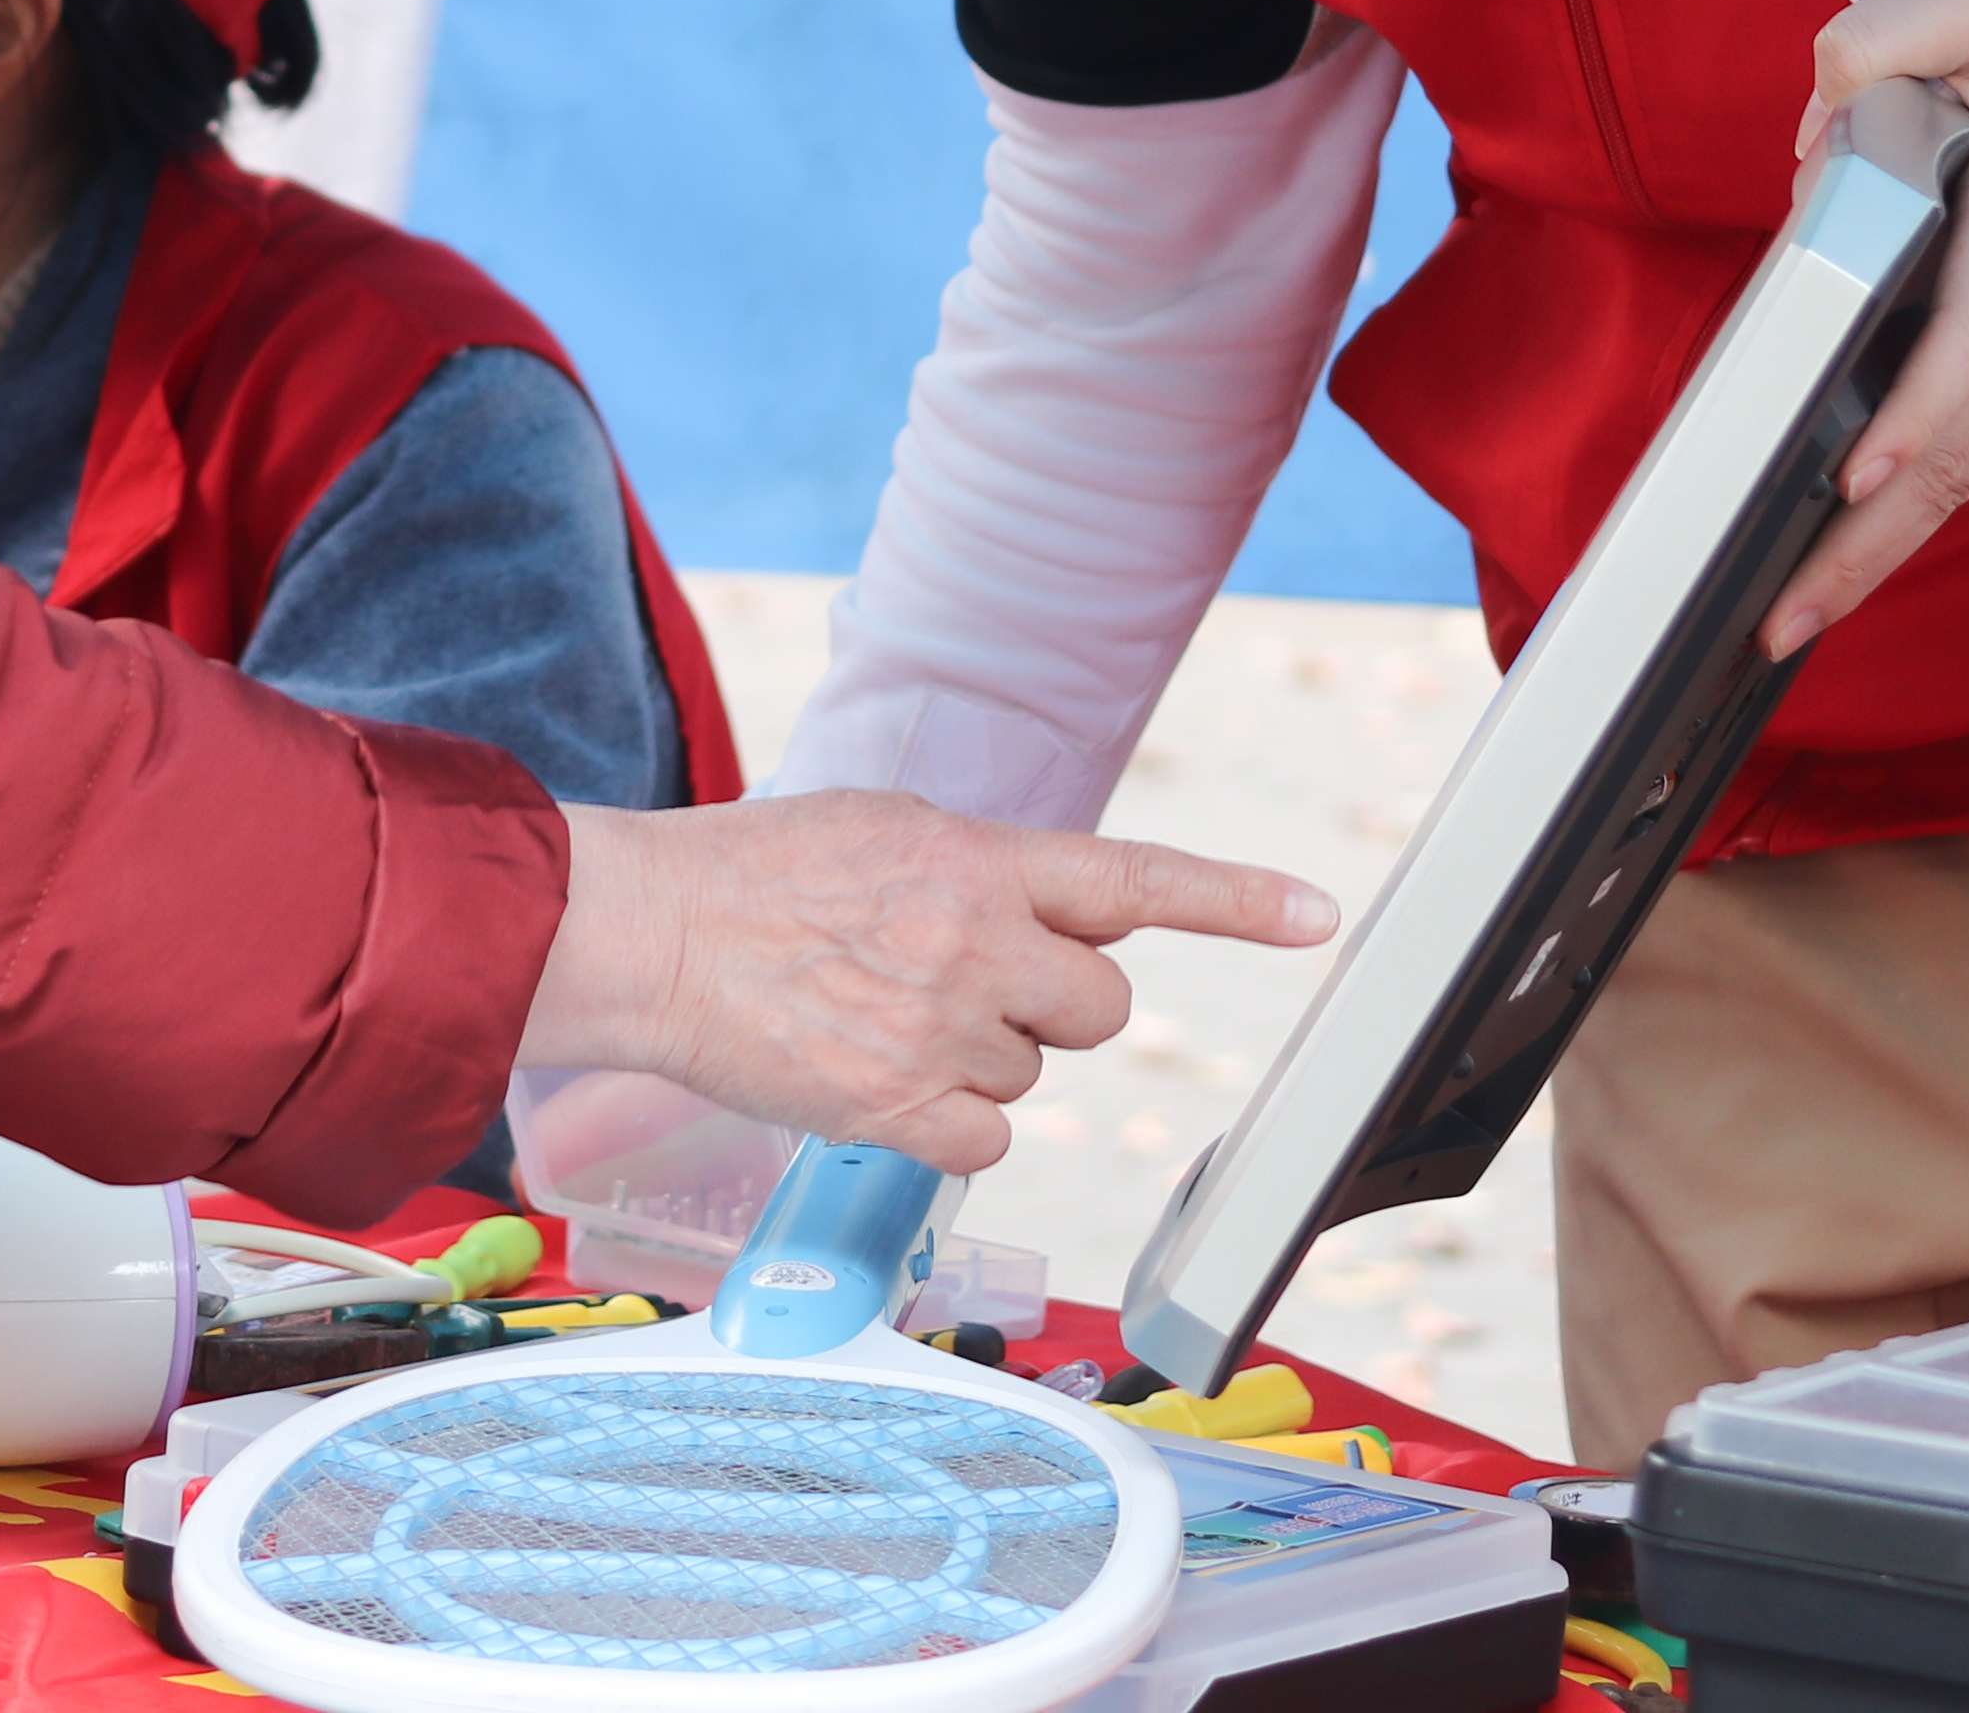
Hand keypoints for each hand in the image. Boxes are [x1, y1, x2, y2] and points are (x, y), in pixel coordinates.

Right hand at [520, 794, 1335, 1174]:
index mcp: (977, 859)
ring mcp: (942, 1029)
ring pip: (1033, 1075)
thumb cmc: (753, 876)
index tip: (1318, 916)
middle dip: (1052, 1003)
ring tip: (883, 1016)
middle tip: (965, 985)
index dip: (1235, 899)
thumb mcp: (884, 829)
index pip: (1133, 878)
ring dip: (979, 1058)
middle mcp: (976, 942)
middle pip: (1099, 1006)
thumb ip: (978, 869)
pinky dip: (945, 1124)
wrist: (650, 935)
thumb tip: (1039, 914)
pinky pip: (988, 1140)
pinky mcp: (900, 1110)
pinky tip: (879, 1079)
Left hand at [1765, 0, 1968, 658]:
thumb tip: (1807, 146)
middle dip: (1863, 542)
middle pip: (1959, 447)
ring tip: (1793, 613)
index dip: (1913, 415)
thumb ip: (1876, 39)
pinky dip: (1927, 502)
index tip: (1849, 473)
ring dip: (1885, 548)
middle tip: (1774, 618)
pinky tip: (1857, 544)